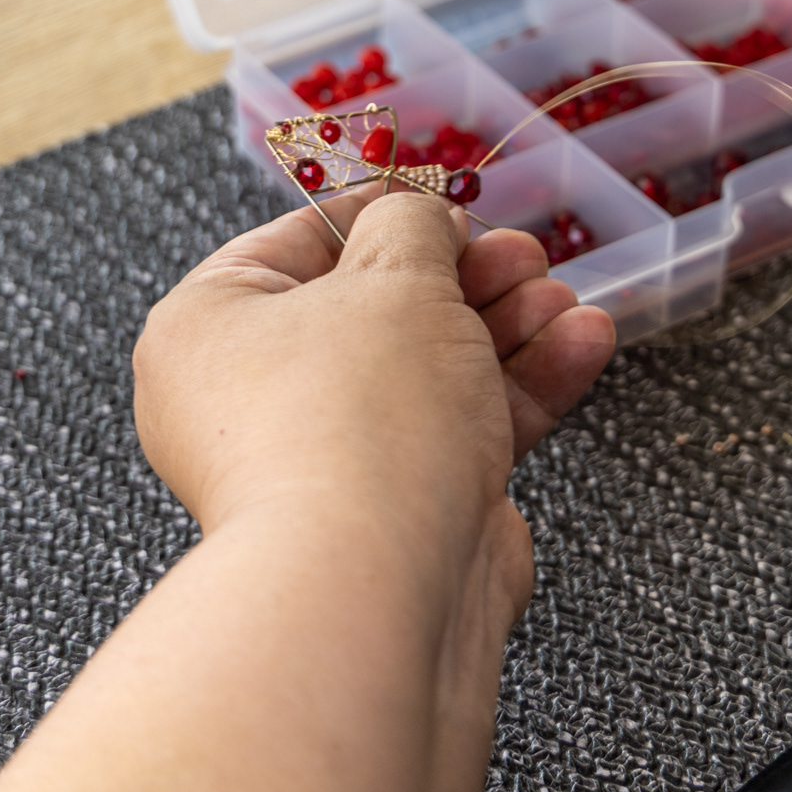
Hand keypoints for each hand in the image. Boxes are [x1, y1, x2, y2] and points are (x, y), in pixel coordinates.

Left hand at [133, 187, 615, 544]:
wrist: (378, 587)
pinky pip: (458, 428)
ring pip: (428, 370)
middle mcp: (251, 396)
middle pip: (374, 308)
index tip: (447, 205)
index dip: (383, 216)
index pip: (297, 244)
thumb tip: (418, 217)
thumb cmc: (359, 417)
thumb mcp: (393, 276)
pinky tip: (581, 346)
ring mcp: (325, 458)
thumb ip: (412, 226)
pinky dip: (519, 387)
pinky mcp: (395, 508)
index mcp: (210, 326)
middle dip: (467, 277)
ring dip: (506, 327)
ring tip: (563, 302)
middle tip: (523, 256)